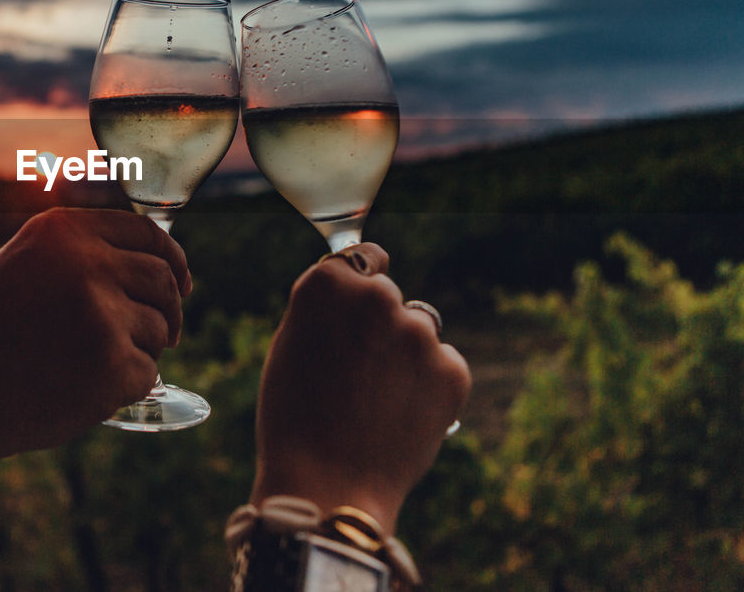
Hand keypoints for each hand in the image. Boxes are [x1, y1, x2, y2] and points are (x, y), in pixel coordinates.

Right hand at [0, 207, 190, 465]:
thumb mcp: (27, 265)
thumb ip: (84, 255)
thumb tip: (162, 264)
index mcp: (66, 230)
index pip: (147, 234)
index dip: (172, 260)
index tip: (182, 283)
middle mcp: (88, 262)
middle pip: (163, 280)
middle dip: (170, 310)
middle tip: (167, 336)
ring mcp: (103, 313)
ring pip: (158, 330)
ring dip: (138, 351)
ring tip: (84, 366)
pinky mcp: (113, 364)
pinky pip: (146, 374)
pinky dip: (124, 388)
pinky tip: (79, 391)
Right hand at [250, 244, 470, 532]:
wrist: (327, 485)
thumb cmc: (294, 418)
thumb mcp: (290, 346)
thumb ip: (326, 309)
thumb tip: (359, 290)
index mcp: (328, 284)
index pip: (361, 258)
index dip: (358, 283)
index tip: (357, 304)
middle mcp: (378, 298)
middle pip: (389, 296)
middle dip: (379, 324)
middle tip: (357, 371)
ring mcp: (420, 333)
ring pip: (419, 330)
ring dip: (405, 353)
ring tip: (377, 400)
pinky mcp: (453, 370)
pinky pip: (443, 364)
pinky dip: (428, 385)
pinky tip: (400, 415)